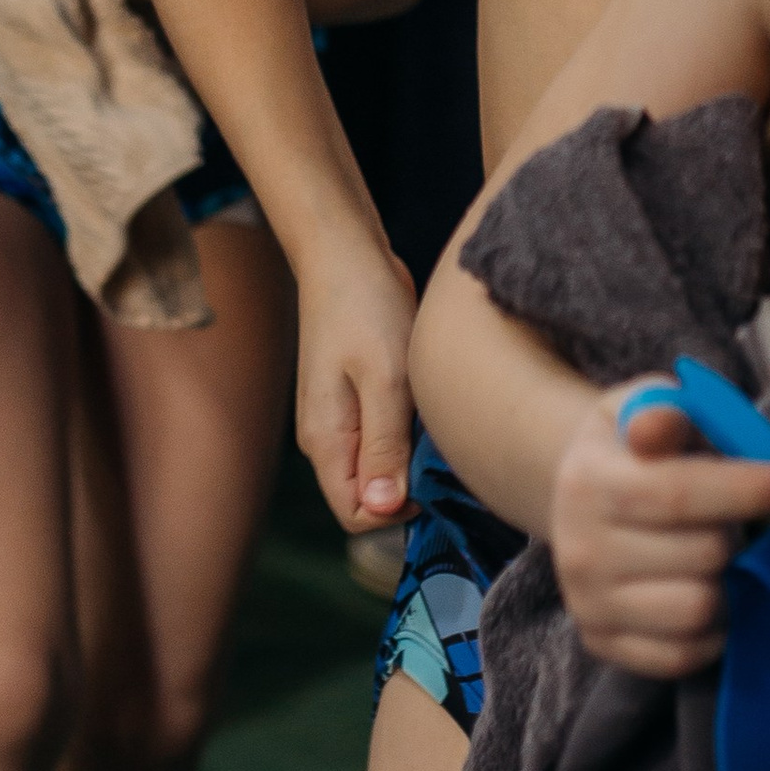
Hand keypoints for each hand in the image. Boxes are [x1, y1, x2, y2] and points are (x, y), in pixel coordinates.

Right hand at [297, 251, 418, 525]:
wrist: (347, 255)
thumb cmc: (366, 309)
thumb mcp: (385, 380)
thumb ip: (384, 447)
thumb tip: (385, 511)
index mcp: (325, 442)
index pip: (357, 515)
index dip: (398, 512)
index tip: (435, 477)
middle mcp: (328, 440)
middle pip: (370, 496)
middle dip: (410, 485)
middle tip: (443, 443)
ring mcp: (341, 421)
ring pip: (382, 468)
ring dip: (413, 457)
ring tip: (436, 418)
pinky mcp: (359, 401)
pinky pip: (386, 439)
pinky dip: (411, 432)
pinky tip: (428, 404)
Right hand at [548, 389, 769, 678]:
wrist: (578, 500)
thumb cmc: (632, 448)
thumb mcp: (642, 406)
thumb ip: (664, 409)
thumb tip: (659, 427)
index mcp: (591, 481)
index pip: (678, 493)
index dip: (748, 489)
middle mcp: (579, 549)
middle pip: (701, 555)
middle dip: (742, 535)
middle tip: (751, 521)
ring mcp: (589, 604)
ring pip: (697, 610)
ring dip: (732, 584)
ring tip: (732, 559)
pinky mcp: (602, 645)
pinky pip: (681, 655)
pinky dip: (713, 631)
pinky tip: (715, 594)